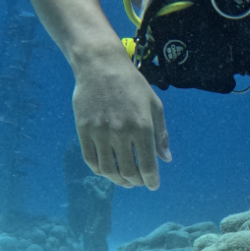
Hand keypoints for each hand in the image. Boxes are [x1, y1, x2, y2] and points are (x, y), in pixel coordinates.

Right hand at [72, 54, 169, 189]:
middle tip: (139, 182)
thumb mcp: (154, 105)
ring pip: (108, 169)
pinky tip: (107, 170)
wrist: (100, 66)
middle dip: (136, 182)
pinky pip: (90, 159)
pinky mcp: (83, 130)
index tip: (153, 185)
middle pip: (128, 171)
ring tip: (124, 180)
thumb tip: (165, 159)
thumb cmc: (132, 84)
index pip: (147, 165)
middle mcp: (121, 133)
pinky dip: (99, 170)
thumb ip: (160, 133)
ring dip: (118, 180)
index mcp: (142, 127)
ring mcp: (100, 132)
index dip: (151, 180)